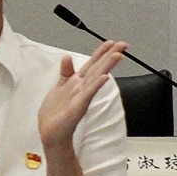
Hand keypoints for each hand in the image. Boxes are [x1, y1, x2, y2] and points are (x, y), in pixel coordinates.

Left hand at [37, 41, 125, 155]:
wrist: (52, 133)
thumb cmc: (56, 114)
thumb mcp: (59, 87)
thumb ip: (65, 72)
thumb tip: (67, 56)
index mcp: (77, 83)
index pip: (92, 64)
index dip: (100, 52)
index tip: (111, 42)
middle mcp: (82, 88)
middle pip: (98, 68)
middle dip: (110, 55)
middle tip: (124, 45)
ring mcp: (82, 96)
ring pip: (96, 77)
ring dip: (107, 66)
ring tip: (118, 55)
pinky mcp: (78, 105)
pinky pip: (88, 93)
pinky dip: (96, 84)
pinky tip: (104, 77)